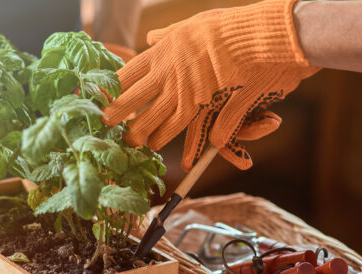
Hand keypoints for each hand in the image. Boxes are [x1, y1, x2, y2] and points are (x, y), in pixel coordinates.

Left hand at [103, 0, 318, 170]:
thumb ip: (169, 36)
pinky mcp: (213, 107)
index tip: (99, 96)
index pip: (130, 72)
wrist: (262, 34)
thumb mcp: (192, 24)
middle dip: (119, 114)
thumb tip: (150, 37)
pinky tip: (186, 161)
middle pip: (137, 98)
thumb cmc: (229, 25)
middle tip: (103, 126)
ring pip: (161, 119)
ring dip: (147, 134)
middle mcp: (171, 73)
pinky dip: (194, 148)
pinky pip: (198, 130)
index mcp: (165, 52)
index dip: (113, 87)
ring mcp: (190, 92)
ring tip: (135, 145)